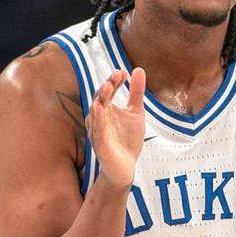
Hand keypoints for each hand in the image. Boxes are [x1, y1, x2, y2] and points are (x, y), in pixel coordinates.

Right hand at [85, 68, 145, 187]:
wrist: (125, 167)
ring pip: (96, 113)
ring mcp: (98, 131)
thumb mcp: (136, 112)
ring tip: (106, 87)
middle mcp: (99, 118)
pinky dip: (99, 120)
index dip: (114, 81)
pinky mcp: (100, 144)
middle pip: (100, 98)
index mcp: (106, 109)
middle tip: (116, 75)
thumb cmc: (127, 140)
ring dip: (100, 99)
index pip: (107, 91)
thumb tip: (138, 68)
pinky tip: (100, 109)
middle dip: (107, 86)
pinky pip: (98, 130)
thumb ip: (136, 92)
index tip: (123, 72)